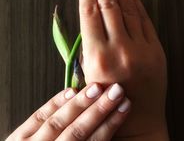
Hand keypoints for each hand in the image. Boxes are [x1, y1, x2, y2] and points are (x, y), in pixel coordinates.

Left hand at [6, 83, 130, 140]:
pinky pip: (39, 116)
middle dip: (98, 109)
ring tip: (98, 87)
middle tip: (116, 91)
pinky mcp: (19, 136)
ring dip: (79, 103)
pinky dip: (55, 102)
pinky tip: (71, 91)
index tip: (124, 106)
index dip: (109, 124)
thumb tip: (108, 128)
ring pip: (58, 121)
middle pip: (76, 130)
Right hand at [78, 0, 168, 138]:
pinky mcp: (157, 49)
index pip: (90, 14)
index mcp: (99, 59)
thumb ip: (88, 43)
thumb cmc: (106, 101)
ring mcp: (142, 49)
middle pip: (108, 5)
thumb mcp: (88, 74)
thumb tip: (90, 12)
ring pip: (128, 7)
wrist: (139, 122)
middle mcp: (121, 50)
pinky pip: (143, 17)